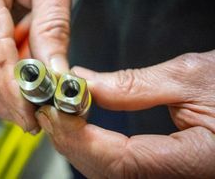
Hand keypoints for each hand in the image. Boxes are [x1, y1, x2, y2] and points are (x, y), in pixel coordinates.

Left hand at [36, 51, 214, 177]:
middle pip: (107, 173)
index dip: (80, 136)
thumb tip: (87, 82)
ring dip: (78, 145)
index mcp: (195, 162)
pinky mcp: (164, 170)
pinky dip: (94, 149)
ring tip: (60, 115)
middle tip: (50, 109)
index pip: (120, 161)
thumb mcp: (191, 77)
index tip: (56, 109)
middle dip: (71, 142)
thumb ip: (134, 85)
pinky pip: (120, 169)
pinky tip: (82, 129)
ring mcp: (169, 176)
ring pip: (108, 174)